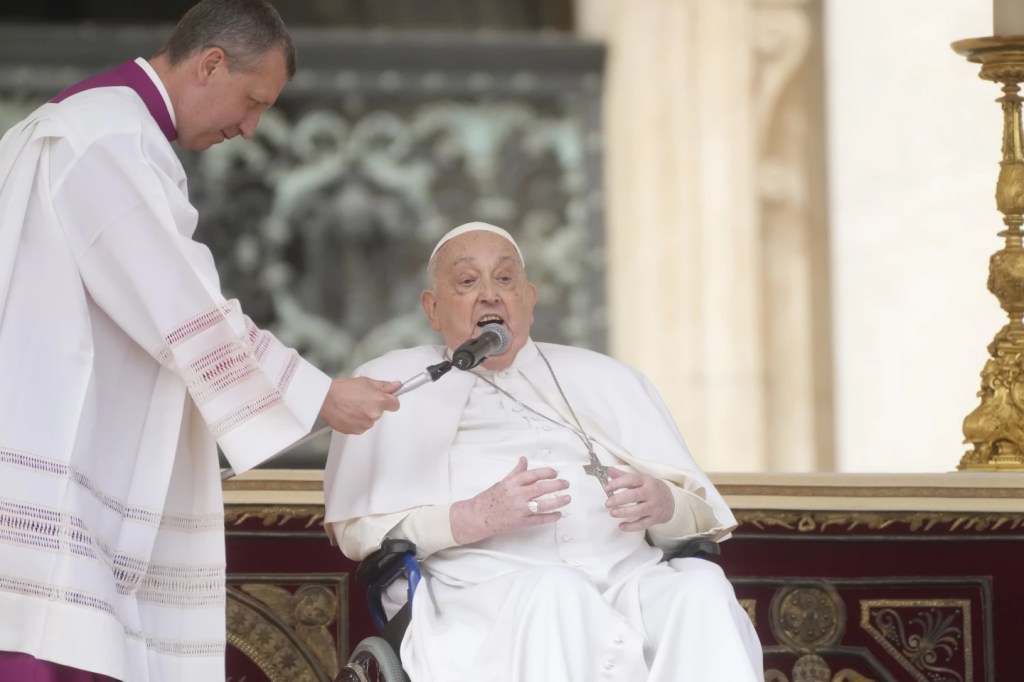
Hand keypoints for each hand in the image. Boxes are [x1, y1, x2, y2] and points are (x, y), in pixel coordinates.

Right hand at [319, 377, 400, 434]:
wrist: (326, 399)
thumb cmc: (343, 389)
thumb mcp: (366, 382)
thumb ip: (384, 385)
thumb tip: (396, 386)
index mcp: (380, 400)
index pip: (395, 404)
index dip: (391, 400)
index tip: (387, 399)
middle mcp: (374, 414)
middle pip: (381, 412)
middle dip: (374, 406)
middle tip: (362, 399)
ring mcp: (366, 424)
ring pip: (371, 420)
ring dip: (365, 415)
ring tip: (353, 406)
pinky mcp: (357, 430)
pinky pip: (362, 426)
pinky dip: (357, 421)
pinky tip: (350, 413)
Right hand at [450, 457, 570, 544]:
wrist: (478, 516)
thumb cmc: (489, 499)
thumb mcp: (503, 482)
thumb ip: (516, 472)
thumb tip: (524, 460)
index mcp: (513, 483)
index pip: (534, 474)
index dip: (547, 472)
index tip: (555, 473)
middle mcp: (517, 494)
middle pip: (542, 488)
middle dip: (557, 485)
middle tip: (566, 484)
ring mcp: (520, 509)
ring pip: (543, 504)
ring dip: (558, 501)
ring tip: (567, 498)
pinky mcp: (521, 522)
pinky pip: (539, 520)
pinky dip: (550, 517)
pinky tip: (558, 515)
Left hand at [605, 467, 673, 530]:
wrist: (672, 502)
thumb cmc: (651, 489)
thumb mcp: (641, 479)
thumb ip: (624, 476)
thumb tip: (609, 470)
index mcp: (646, 480)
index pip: (631, 480)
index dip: (618, 483)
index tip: (606, 488)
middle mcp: (651, 493)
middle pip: (635, 496)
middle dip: (619, 500)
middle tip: (607, 503)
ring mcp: (654, 506)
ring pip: (639, 510)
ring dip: (624, 512)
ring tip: (612, 513)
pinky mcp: (656, 518)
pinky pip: (643, 524)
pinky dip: (632, 526)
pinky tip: (622, 526)